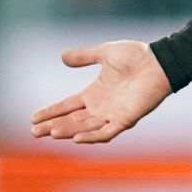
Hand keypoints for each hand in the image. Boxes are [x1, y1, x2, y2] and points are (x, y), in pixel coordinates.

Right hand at [30, 40, 172, 143]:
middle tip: (34, 132)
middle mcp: (101, 107)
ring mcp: (112, 115)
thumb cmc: (136, 56)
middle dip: (53, 126)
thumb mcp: (105, 53)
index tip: (33, 118)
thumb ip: (85, 56)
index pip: (67, 106)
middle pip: (72, 120)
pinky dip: (92, 136)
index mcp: (95, 93)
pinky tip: (76, 138)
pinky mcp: (125, 119)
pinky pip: (106, 132)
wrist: (159, 61)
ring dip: (68, 131)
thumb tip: (63, 57)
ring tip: (50, 132)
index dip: (51, 112)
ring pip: (85, 128)